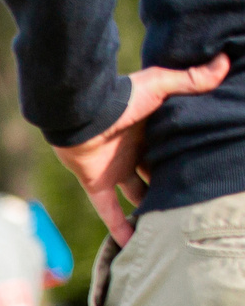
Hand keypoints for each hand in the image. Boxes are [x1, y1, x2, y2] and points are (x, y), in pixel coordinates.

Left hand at [52, 53, 229, 244]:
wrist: (80, 112)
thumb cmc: (121, 97)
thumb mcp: (160, 86)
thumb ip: (190, 79)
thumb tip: (225, 61)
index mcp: (150, 131)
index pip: (174, 147)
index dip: (189, 156)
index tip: (209, 167)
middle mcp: (134, 152)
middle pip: (158, 174)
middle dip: (173, 185)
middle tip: (195, 201)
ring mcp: (116, 169)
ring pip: (138, 194)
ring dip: (151, 208)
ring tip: (172, 225)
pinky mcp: (97, 183)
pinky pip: (109, 210)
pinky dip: (119, 227)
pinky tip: (133, 244)